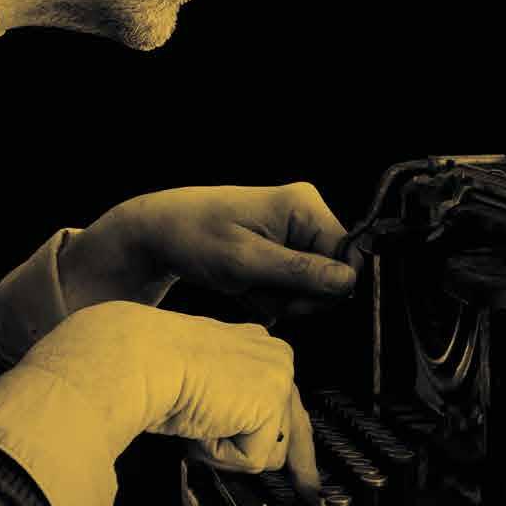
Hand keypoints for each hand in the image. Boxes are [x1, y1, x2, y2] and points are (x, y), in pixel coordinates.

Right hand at [16, 302, 319, 489]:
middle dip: (301, 466)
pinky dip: (220, 454)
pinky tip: (201, 427)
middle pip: (296, 426)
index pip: (283, 399)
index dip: (289, 436)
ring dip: (230, 451)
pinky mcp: (269, 406)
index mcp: (253, 346)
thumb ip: (226, 402)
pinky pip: (252, 460)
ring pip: (269, 448)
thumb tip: (234, 433)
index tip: (299, 463)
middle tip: (312, 496)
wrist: (137, 358)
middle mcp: (273, 355)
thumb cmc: (147, 366)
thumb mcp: (197, 384)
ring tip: (198, 426)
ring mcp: (277, 378)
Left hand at [75, 183, 358, 326]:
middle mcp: (303, 215)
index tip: (292, 300)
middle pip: (331, 275)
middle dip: (297, 296)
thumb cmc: (192, 236)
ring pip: (310, 288)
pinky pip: (290, 287)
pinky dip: (267, 295)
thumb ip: (298, 272)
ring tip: (243, 285)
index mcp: (302, 206)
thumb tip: (347, 282)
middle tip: (258, 291)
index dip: (327, 287)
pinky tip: (242, 286)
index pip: (348, 256)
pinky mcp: (279, 252)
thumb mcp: (244, 260)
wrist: (157, 233)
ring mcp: (291, 234)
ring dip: (278, 298)